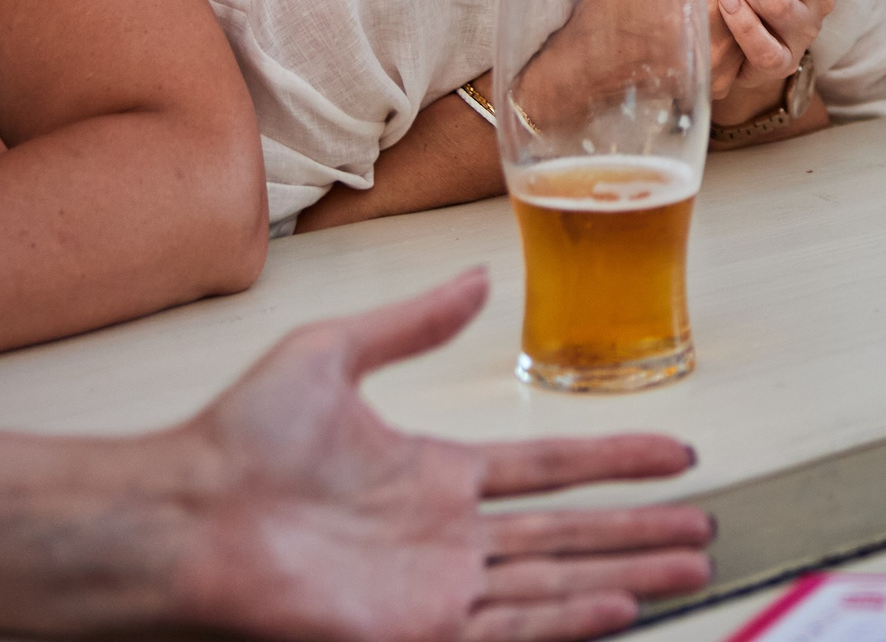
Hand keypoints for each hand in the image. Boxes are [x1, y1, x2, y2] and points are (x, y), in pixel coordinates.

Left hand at [166, 270, 713, 640]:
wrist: (181, 510)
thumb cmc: (233, 441)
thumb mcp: (331, 355)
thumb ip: (410, 323)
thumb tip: (475, 279)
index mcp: (434, 477)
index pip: (549, 473)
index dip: (615, 464)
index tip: (677, 455)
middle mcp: (444, 538)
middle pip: (569, 536)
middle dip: (641, 535)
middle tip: (705, 532)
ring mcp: (432, 589)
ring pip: (554, 583)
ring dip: (625, 576)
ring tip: (690, 568)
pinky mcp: (411, 632)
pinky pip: (507, 630)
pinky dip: (566, 620)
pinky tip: (617, 603)